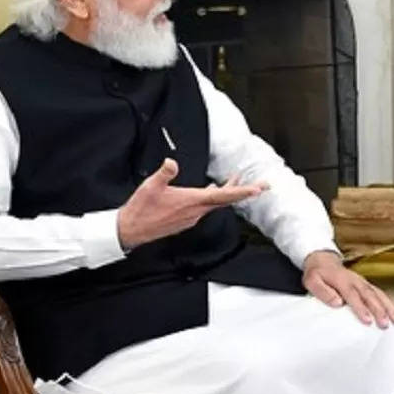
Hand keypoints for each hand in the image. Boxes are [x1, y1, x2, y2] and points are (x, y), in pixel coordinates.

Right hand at [116, 159, 267, 249]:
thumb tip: (172, 162)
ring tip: (237, 181)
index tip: (258, 189)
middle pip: (226, 200)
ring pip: (216, 204)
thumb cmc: (141, 209)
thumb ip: (164, 173)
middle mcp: (196, 212)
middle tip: (262, 186)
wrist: (131, 230)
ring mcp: (191, 217)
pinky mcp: (186, 220)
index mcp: (192, 202)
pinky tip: (212, 191)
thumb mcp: (151, 186)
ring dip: (228, 193)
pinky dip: (214, 198)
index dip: (242, 191)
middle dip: (244, 191)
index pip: (223, 196)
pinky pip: (206, 208)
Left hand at [302, 250, 393, 328]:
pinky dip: (389, 303)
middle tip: (385, 323)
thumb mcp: (312, 281)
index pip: (352, 295)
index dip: (361, 308)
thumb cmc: (317, 273)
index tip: (368, 320)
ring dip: (388, 306)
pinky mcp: (366, 285)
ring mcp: (362, 282)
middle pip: (369, 295)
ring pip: (378, 293)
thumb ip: (323, 291)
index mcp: (341, 280)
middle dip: (379, 310)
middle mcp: (355, 280)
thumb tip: (337, 303)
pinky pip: (380, 293)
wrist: (323, 260)